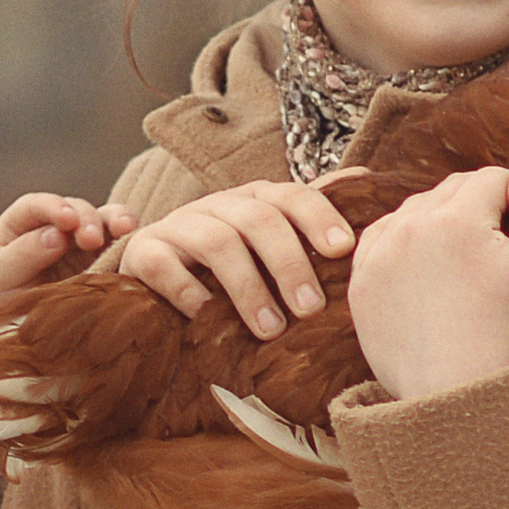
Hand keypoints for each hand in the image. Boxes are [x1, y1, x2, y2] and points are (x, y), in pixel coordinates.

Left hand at [0, 193, 137, 323]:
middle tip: (93, 239)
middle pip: (77, 209)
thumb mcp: (1, 279)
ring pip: (105, 220)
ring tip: (127, 229)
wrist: (19, 337)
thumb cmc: (1, 302)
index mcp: (23, 224)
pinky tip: (137, 249)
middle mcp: (56, 226)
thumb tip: (57, 236)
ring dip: (117, 221)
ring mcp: (82, 242)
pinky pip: (121, 246)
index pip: (38, 205)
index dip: (55, 207)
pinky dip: (131, 243)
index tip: (67, 220)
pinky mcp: (105, 261)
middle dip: (87, 219)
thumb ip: (24, 255)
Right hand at [115, 180, 355, 336]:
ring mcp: (178, 226)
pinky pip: (163, 265)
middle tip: (310, 308)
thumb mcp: (268, 241)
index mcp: (254, 200)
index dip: (319, 217)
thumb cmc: (226, 265)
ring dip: (248, 288)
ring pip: (216, 243)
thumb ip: (308, 215)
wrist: (155, 276)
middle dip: (288, 263)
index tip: (342, 250)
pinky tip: (207, 317)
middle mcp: (218, 206)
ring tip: (269, 330)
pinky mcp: (143, 252)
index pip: (291, 196)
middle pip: (258, 220)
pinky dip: (187, 291)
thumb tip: (366, 179)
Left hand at [347, 167, 508, 400]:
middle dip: (478, 207)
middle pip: (452, 189)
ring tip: (462, 264)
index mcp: (455, 219)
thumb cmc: (503, 332)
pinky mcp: (361, 281)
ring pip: (415, 210)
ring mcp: (378, 254)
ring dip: (440, 221)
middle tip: (495, 251)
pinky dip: (404, 243)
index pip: (492, 178)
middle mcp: (408, 227)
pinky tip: (425, 269)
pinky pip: (381, 239)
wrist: (454, 392)